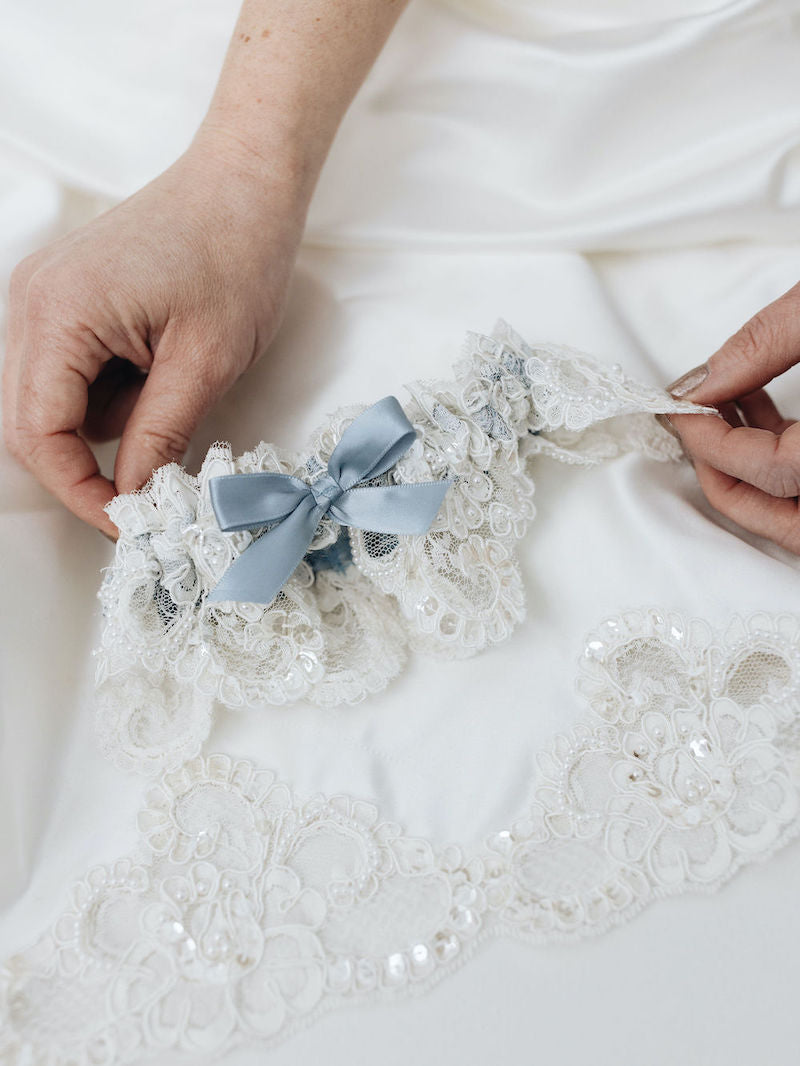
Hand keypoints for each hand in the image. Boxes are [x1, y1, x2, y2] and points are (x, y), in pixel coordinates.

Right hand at [3, 129, 306, 538]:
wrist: (246, 183)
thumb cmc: (235, 255)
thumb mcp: (206, 362)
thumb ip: (159, 435)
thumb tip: (132, 497)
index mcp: (58, 313)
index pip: (38, 435)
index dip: (79, 492)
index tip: (126, 522)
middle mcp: (32, 301)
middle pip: (32, 422)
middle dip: (89, 463)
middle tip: (151, 486)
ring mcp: (45, 296)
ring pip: (55, 401)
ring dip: (110, 420)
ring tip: (174, 382)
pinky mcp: (68, 297)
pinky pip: (72, 371)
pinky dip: (114, 389)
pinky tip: (160, 361)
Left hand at [664, 281, 799, 552]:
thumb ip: (767, 343)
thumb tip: (701, 382)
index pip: (773, 471)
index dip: (714, 444)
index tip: (679, 410)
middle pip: (788, 522)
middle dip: (729, 480)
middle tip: (694, 433)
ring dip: (756, 471)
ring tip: (725, 409)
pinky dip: (785, 459)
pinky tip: (760, 408)